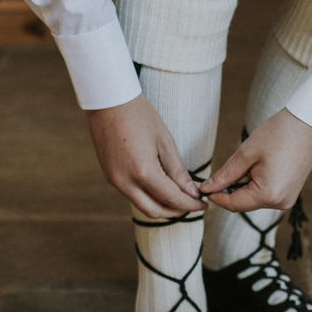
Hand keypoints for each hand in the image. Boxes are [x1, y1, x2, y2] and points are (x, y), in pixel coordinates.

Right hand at [86, 94, 206, 217]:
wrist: (108, 100)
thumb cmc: (139, 115)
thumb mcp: (164, 141)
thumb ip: (178, 170)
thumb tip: (190, 191)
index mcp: (143, 172)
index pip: (172, 199)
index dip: (190, 204)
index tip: (203, 204)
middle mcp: (126, 182)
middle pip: (155, 211)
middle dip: (176, 211)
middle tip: (192, 204)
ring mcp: (115, 181)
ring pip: (142, 205)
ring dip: (162, 206)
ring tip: (179, 197)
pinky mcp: (109, 176)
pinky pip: (131, 195)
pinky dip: (148, 197)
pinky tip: (160, 188)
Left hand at [201, 108, 311, 212]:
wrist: (308, 123)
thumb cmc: (278, 134)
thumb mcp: (246, 153)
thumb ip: (225, 175)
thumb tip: (207, 188)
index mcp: (268, 195)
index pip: (233, 204)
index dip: (216, 197)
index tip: (203, 187)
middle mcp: (279, 203)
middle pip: (244, 202)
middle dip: (232, 188)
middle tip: (234, 163)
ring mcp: (287, 199)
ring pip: (254, 198)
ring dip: (246, 184)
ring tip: (254, 160)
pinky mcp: (290, 193)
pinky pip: (266, 193)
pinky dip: (258, 182)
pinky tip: (263, 164)